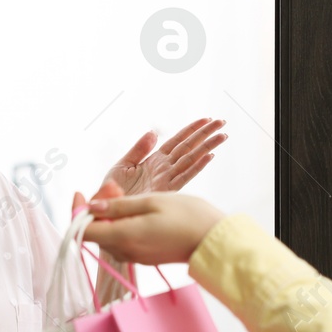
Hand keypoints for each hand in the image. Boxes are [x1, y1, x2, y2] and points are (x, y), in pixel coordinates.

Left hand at [82, 186, 225, 265]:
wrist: (215, 241)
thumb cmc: (187, 217)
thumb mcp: (151, 202)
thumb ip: (118, 206)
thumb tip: (91, 207)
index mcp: (124, 237)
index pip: (84, 231)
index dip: (77, 212)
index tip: (80, 192)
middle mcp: (125, 251)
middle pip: (96, 232)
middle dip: (97, 209)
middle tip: (114, 187)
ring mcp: (135, 256)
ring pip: (109, 235)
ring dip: (111, 215)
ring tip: (126, 194)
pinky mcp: (144, 256)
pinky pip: (123, 240)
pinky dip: (122, 224)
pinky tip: (137, 209)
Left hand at [103, 117, 225, 197]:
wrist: (109, 213)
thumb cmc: (114, 192)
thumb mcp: (123, 165)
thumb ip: (138, 149)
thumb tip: (153, 132)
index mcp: (155, 161)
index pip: (177, 141)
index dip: (191, 130)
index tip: (207, 119)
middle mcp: (165, 169)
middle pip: (189, 147)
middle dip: (205, 134)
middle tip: (222, 122)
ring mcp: (167, 180)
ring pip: (191, 159)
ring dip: (207, 146)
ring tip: (223, 135)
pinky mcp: (165, 192)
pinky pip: (183, 177)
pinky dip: (197, 167)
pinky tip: (209, 156)